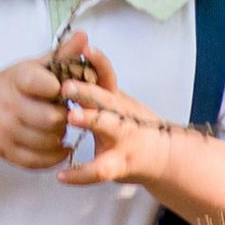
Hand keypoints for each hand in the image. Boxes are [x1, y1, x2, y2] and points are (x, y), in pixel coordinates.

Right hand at [0, 52, 79, 171]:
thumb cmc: (15, 86)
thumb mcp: (34, 66)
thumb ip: (62, 54)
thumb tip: (84, 35)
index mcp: (17, 79)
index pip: (40, 83)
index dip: (58, 88)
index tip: (64, 89)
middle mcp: (8, 105)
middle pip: (51, 119)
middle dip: (65, 117)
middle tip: (68, 113)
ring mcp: (5, 130)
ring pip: (46, 142)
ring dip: (60, 136)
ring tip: (61, 128)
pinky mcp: (5, 152)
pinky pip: (37, 161)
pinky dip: (54, 156)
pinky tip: (59, 146)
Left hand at [53, 40, 172, 186]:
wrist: (163, 157)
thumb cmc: (133, 126)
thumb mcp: (117, 103)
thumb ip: (96, 88)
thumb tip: (70, 61)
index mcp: (116, 100)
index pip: (108, 76)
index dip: (98, 62)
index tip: (84, 49)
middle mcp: (121, 116)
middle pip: (107, 100)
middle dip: (88, 91)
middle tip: (66, 84)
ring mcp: (122, 140)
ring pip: (108, 129)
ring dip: (90, 120)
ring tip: (70, 117)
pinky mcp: (118, 165)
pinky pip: (99, 170)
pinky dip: (79, 175)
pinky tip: (61, 176)